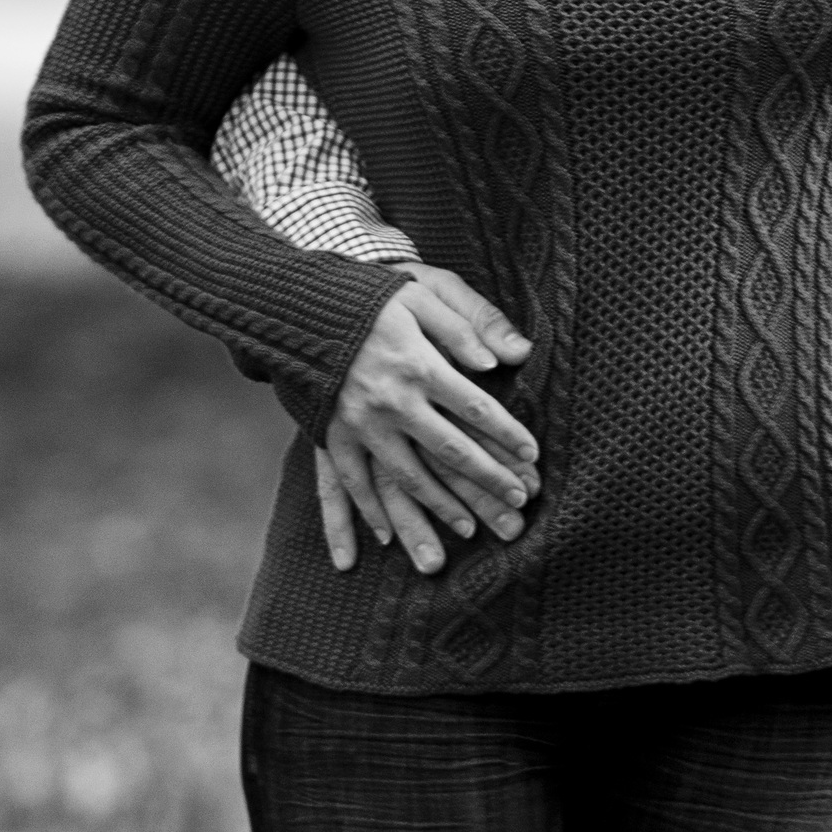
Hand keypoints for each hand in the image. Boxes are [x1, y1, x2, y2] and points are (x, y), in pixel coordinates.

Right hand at [316, 270, 538, 575]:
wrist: (298, 301)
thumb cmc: (373, 295)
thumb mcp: (424, 292)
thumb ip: (467, 324)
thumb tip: (509, 356)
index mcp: (417, 363)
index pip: (476, 406)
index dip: (508, 433)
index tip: (533, 455)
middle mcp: (389, 399)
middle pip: (449, 450)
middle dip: (488, 480)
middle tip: (520, 503)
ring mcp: (357, 422)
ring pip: (404, 477)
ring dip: (439, 508)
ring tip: (470, 531)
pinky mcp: (329, 432)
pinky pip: (348, 482)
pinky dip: (366, 514)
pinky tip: (386, 538)